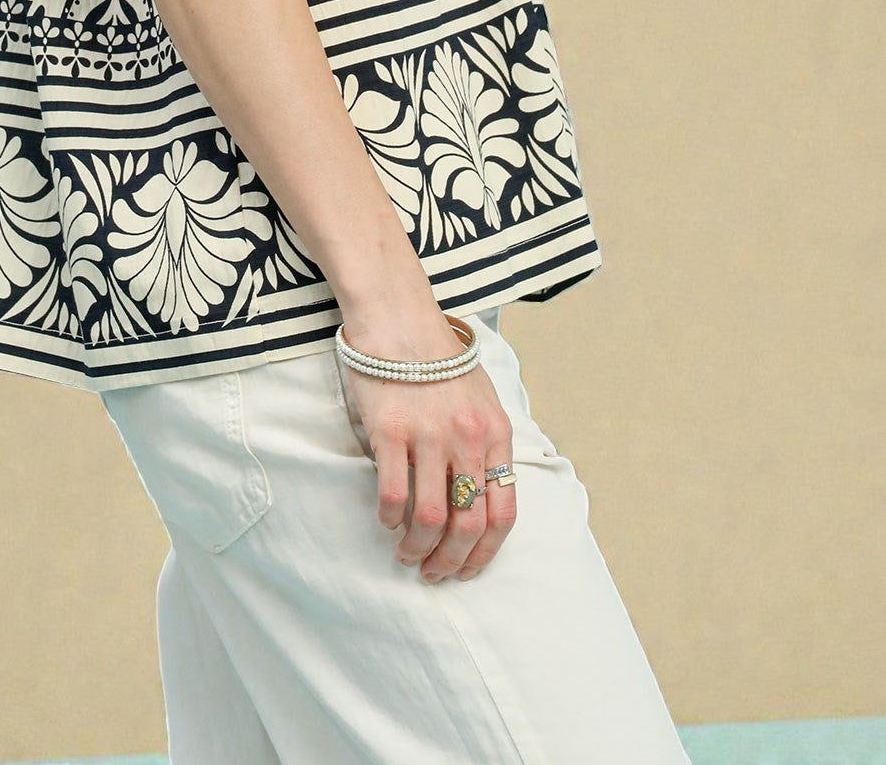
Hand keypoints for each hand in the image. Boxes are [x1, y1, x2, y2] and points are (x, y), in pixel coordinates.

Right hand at [339, 316, 517, 583]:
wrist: (400, 317)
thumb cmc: (439, 358)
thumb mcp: (483, 397)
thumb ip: (488, 443)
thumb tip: (484, 495)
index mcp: (497, 435)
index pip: (503, 514)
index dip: (486, 553)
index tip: (469, 569)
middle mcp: (468, 440)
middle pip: (468, 526)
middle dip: (452, 563)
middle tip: (434, 574)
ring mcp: (429, 436)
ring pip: (431, 519)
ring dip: (418, 549)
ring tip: (407, 555)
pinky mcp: (390, 430)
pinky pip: (392, 494)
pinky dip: (390, 519)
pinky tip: (386, 520)